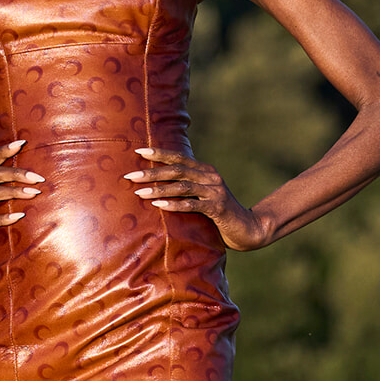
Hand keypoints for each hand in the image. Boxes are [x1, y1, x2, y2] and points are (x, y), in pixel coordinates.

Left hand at [124, 147, 272, 250]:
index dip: (159, 153)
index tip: (138, 151)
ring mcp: (215, 192)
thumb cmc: (219, 214)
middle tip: (131, 175)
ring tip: (140, 192)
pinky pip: (193, 205)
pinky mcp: (218, 208)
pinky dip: (174, 205)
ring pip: (182, 186)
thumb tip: (158, 187)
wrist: (248, 228)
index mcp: (205, 171)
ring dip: (159, 189)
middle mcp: (210, 177)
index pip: (179, 158)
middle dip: (152, 172)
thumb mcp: (202, 197)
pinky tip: (159, 206)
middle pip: (177, 170)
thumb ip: (187, 189)